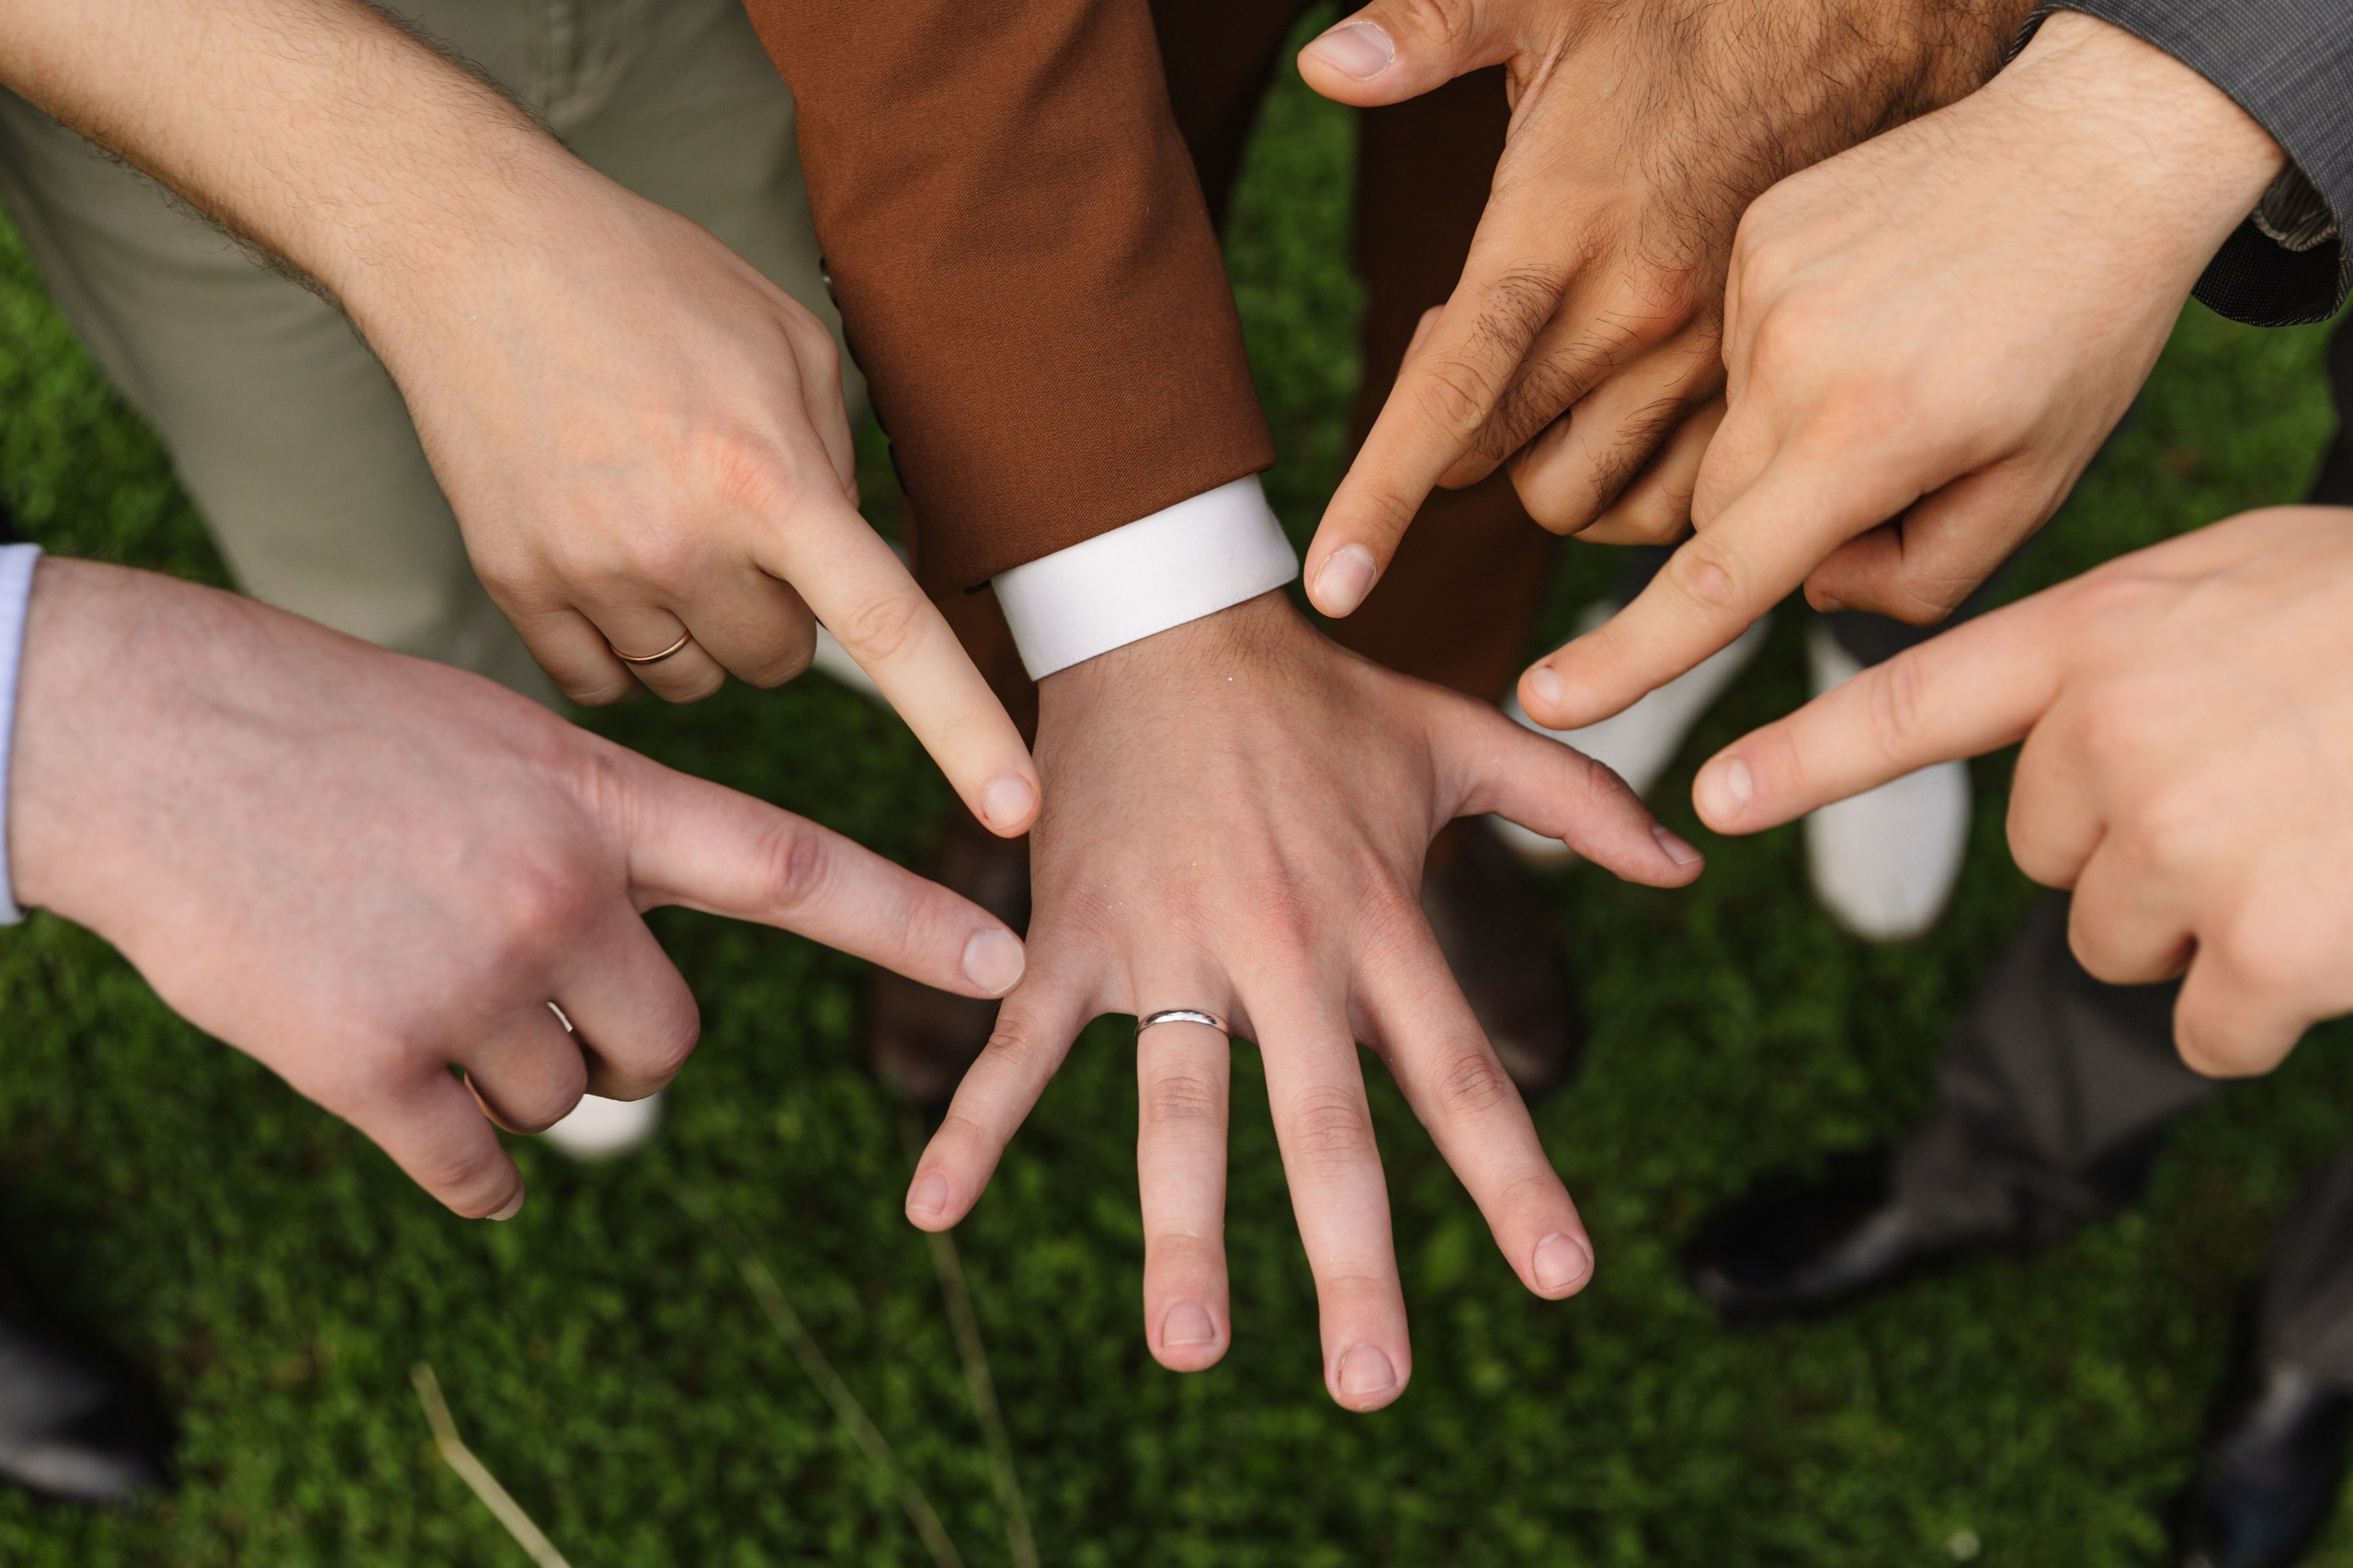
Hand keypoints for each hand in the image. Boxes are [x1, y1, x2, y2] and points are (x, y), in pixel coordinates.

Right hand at [0, 0, 1040, 837]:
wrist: (469, 246)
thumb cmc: (650, 282)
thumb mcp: (788, 346)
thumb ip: (838, 468)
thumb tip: (854, 580)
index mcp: (768, 477)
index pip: (888, 628)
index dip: (962, 728)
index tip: (1016, 812)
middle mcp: (678, 542)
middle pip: (778, 661)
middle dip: (776, 606)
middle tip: (729, 513)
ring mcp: (588, 573)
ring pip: (694, 680)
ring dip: (697, 625)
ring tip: (656, 516)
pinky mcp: (514, 587)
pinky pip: (604, 684)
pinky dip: (618, 642)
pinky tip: (600, 552)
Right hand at [7, 559, 1027, 1217]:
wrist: (141, 734)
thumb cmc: (323, 725)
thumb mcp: (495, 737)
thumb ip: (594, 833)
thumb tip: (641, 960)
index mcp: (601, 796)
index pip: (796, 868)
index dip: (910, 920)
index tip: (1010, 962)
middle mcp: (559, 890)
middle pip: (668, 1042)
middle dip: (623, 1042)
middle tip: (538, 990)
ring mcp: (469, 979)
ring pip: (567, 1100)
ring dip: (514, 1077)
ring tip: (419, 979)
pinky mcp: (373, 1062)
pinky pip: (479, 1169)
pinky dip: (467, 1165)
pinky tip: (416, 1100)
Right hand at [898, 594, 1701, 1408]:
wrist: (1165, 616)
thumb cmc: (1319, 692)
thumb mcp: (1460, 737)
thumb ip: (1580, 802)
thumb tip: (1693, 867)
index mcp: (1376, 917)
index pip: (1456, 1069)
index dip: (1511, 1176)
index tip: (1560, 1278)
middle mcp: (1282, 946)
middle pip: (1323, 1122)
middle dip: (1351, 1258)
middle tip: (1372, 1383)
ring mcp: (1170, 943)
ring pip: (1179, 1104)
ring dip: (1182, 1228)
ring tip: (1188, 1350)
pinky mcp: (1075, 928)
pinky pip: (1022, 1041)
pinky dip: (976, 1123)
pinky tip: (934, 1210)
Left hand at [1295, 0, 2032, 617]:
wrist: (1859, 23)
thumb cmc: (1684, 14)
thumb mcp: (1547, 1)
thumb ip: (1427, 30)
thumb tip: (1322, 63)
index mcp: (1560, 231)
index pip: (1450, 397)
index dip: (1380, 498)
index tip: (1334, 586)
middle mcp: (1637, 314)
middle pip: (1507, 466)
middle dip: (1463, 438)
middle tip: (1472, 344)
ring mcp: (1709, 358)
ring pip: (1587, 497)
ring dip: (1546, 461)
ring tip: (1550, 368)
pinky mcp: (1764, 382)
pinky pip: (1674, 498)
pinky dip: (1631, 481)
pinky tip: (1619, 402)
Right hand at [1521, 12, 2286, 731]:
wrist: (2098, 144)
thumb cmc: (2083, 330)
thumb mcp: (2037, 485)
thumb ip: (1918, 579)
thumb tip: (1809, 585)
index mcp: (1869, 433)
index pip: (1720, 577)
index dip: (1628, 655)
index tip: (1545, 699)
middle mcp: (1794, 356)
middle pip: (1717, 510)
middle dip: (1777, 524)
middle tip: (1891, 468)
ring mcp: (1763, 283)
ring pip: (1728, 429)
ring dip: (1788, 432)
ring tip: (1896, 365)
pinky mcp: (1757, 234)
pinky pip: (1737, 344)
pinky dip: (1791, 354)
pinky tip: (1874, 309)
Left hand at [1689, 506, 2352, 1076]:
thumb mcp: (2233, 589)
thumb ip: (2113, 656)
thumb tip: (2041, 749)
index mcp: (2100, 640)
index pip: (1909, 706)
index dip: (1804, 760)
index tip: (1710, 796)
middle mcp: (2116, 738)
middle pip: (2045, 852)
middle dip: (2130, 839)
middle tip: (2255, 781)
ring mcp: (2187, 843)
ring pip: (2114, 936)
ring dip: (2198, 914)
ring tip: (2305, 831)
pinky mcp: (2267, 947)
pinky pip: (2203, 1019)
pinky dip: (2261, 999)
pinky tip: (2332, 919)